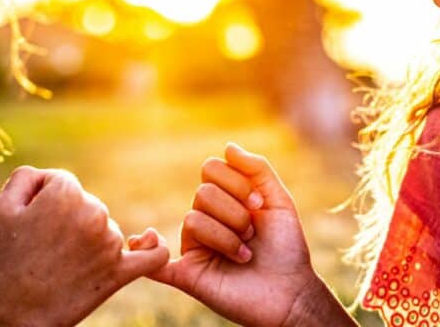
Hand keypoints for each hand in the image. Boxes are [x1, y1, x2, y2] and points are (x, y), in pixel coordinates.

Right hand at [0, 167, 168, 325]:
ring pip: (104, 228)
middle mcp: (94, 213)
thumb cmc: (6, 257)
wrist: (14, 310)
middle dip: (66, 219)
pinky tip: (149, 241)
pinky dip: (153, 248)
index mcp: (67, 193)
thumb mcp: (3, 206)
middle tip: (43, 246)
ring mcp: (110, 243)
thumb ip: (27, 177)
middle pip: (85, 204)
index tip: (31, 222)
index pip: (62, 183)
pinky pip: (151, 256)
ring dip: (87, 240)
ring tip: (60, 263)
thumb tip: (48, 177)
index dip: (43, 200)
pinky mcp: (120, 272)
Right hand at [150, 144, 354, 326]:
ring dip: (227, 237)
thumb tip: (227, 146)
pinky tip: (148, 242)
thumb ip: (257, 170)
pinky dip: (147, 253)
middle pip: (203, 194)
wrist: (292, 293)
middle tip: (253, 234)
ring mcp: (195, 247)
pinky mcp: (188, 276)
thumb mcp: (278, 201)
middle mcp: (206, 220)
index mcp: (224, 200)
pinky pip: (157, 265)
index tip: (259, 205)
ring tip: (245, 254)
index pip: (210, 169)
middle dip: (236, 213)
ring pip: (192, 220)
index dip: (236, 183)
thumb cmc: (287, 248)